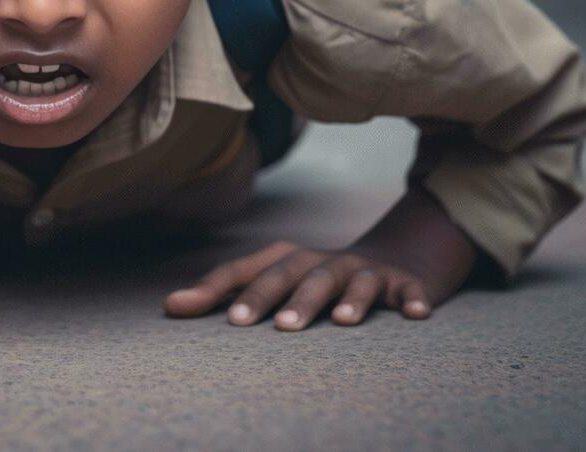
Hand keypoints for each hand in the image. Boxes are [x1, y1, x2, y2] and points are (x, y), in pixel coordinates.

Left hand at [164, 188, 480, 329]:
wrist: (390, 257)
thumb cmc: (313, 276)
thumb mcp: (271, 277)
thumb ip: (220, 292)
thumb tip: (168, 306)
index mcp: (286, 259)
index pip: (253, 271)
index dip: (241, 292)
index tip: (225, 321)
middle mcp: (323, 261)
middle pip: (303, 275)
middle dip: (290, 298)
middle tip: (278, 327)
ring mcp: (365, 270)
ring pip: (355, 282)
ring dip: (350, 300)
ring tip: (341, 322)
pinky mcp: (404, 283)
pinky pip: (410, 290)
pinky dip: (414, 299)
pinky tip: (417, 315)